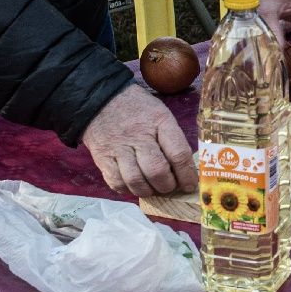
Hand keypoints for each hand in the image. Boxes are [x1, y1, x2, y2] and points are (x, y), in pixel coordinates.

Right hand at [81, 83, 196, 196]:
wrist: (101, 100)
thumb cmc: (138, 109)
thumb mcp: (161, 114)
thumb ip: (173, 139)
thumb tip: (185, 169)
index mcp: (159, 122)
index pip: (178, 154)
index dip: (187, 175)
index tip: (189, 185)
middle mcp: (139, 135)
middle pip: (156, 171)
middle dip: (167, 186)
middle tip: (169, 186)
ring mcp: (118, 148)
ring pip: (136, 181)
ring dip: (148, 191)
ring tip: (153, 188)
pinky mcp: (102, 158)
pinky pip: (116, 182)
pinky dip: (128, 189)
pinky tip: (134, 185)